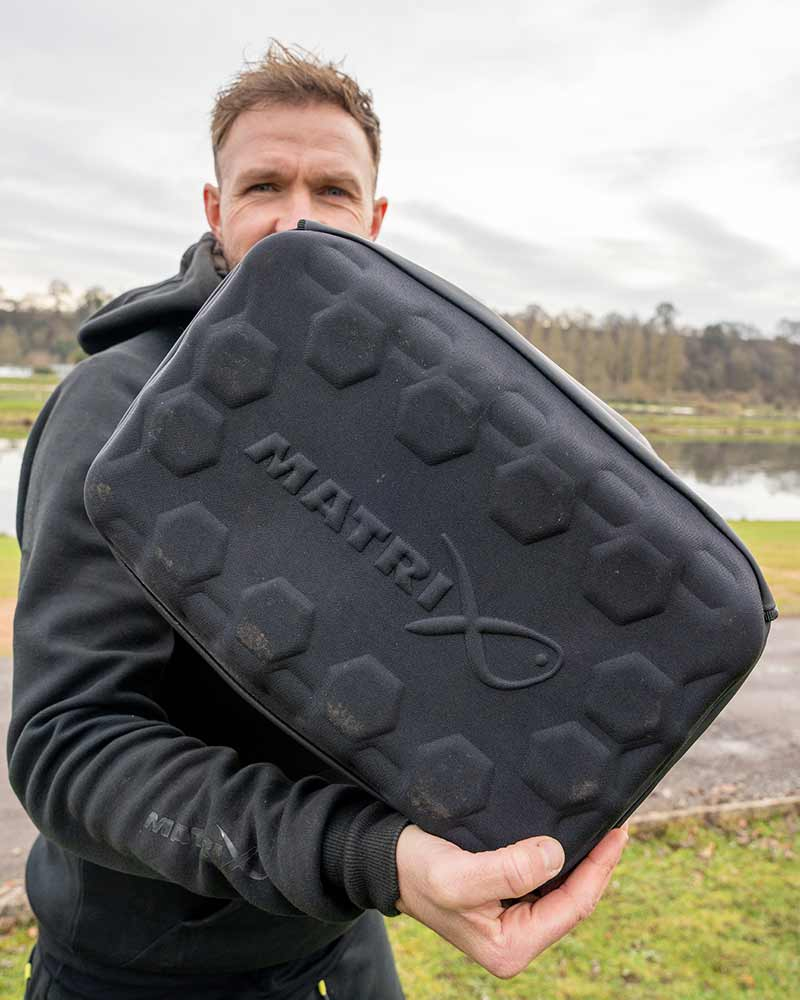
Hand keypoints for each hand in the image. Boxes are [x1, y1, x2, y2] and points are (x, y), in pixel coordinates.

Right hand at [395, 821, 628, 979]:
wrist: (384, 859)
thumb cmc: (416, 870)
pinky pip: (543, 879)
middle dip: (597, 864)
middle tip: (618, 825)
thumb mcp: (459, 875)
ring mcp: (510, 920)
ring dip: (582, 860)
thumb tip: (556, 855)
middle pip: (573, 901)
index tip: (618, 831)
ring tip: (602, 828)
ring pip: (561, 890)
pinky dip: (560, 857)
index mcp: (511, 946)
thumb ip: (509, 871)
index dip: (600, 868)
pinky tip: (570, 836)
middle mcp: (515, 938)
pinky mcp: (503, 896)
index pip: (572, 906)